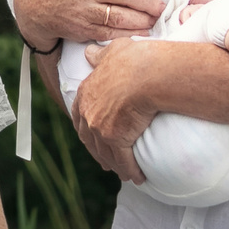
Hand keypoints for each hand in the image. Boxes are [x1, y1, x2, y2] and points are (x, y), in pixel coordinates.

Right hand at [13, 0, 168, 52]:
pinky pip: (110, 31)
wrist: (30, 5)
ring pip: (120, 14)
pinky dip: (128, 32)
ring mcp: (83, 9)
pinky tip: (140, 32)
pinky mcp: (81, 28)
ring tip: (155, 19)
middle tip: (162, 5)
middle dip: (150, 0)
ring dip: (142, 19)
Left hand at [70, 36, 180, 182]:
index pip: (80, 116)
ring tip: (124, 173)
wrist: (148, 74)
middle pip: (89, 139)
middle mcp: (89, 113)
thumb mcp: (113, 51)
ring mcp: (100, 128)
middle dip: (98, 151)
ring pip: (106, 153)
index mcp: (86, 93)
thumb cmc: (135, 59)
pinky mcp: (115, 140)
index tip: (93, 136)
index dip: (86, 128)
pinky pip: (123, 161)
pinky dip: (130, 170)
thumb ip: (100, 55)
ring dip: (114, 165)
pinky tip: (137, 177)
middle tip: (106, 161)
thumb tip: (88, 53)